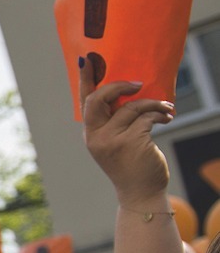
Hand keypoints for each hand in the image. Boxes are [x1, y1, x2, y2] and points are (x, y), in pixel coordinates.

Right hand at [80, 58, 175, 209]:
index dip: (85, 79)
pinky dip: (160, 114)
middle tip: (138, 84)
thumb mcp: (116, 142)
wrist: (140, 193)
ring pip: (131, 106)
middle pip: (99, 99)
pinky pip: (146, 117)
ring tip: (166, 108)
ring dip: (153, 104)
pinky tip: (168, 117)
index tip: (86, 59)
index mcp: (90, 133)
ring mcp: (111, 140)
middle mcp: (95, 136)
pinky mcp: (130, 142)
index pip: (84, 101)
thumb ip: (116, 121)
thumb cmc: (131, 165)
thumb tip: (132, 93)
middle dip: (119, 86)